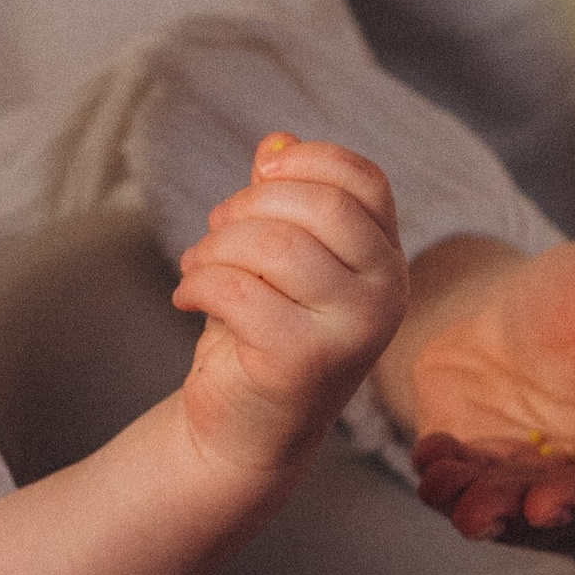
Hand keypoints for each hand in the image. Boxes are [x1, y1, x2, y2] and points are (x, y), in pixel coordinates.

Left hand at [170, 134, 410, 489]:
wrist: (242, 434)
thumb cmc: (259, 336)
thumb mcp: (277, 260)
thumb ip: (283, 200)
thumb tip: (276, 140)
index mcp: (387, 260)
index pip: (364, 182)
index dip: (307, 162)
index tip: (260, 171)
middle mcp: (388, 293)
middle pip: (320, 205)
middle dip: (250, 205)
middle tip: (216, 230)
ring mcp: (353, 330)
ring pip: (275, 246)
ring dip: (217, 247)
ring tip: (197, 265)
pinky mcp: (305, 360)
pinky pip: (239, 291)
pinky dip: (198, 284)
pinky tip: (186, 297)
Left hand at [393, 240, 574, 549]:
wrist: (495, 301)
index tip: (550, 504)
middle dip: (530, 519)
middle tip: (482, 508)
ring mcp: (562, 496)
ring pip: (527, 530)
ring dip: (483, 512)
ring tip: (446, 482)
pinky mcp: (502, 495)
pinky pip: (476, 510)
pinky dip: (448, 490)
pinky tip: (431, 457)